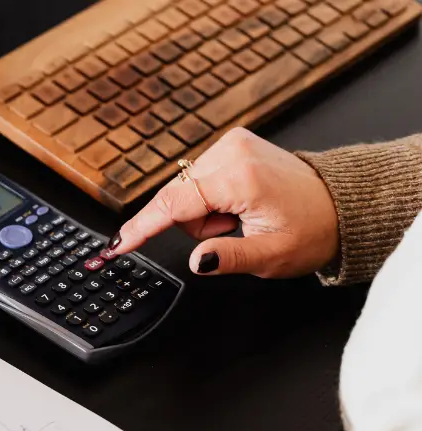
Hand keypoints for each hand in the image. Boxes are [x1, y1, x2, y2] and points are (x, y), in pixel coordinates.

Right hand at [110, 128, 338, 277]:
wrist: (340, 203)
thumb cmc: (312, 229)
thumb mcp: (272, 257)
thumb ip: (230, 259)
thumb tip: (198, 260)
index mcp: (241, 177)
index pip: (174, 204)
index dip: (142, 228)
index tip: (117, 244)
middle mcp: (232, 151)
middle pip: (178, 199)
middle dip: (197, 224)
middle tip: (234, 231)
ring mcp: (231, 144)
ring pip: (185, 191)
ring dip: (204, 213)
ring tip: (240, 218)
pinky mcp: (231, 144)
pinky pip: (197, 180)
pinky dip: (210, 199)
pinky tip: (238, 204)